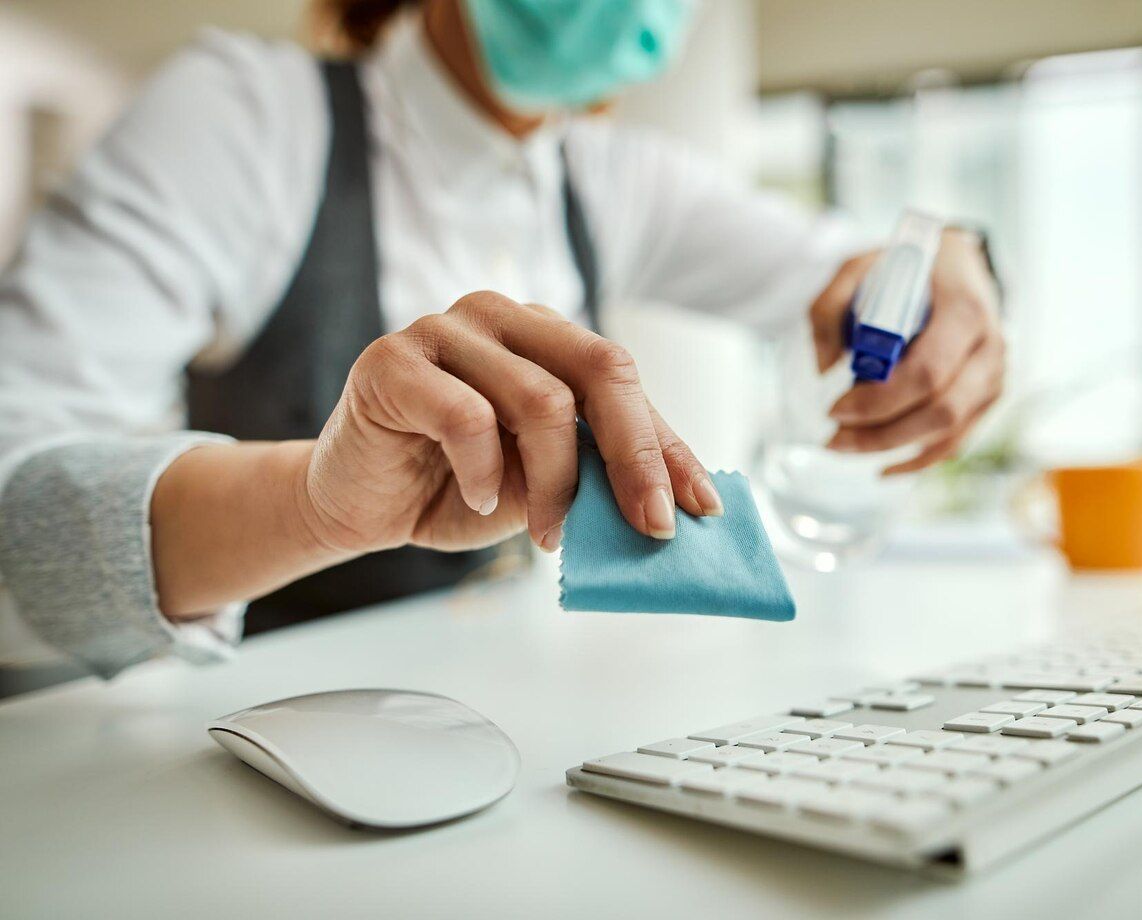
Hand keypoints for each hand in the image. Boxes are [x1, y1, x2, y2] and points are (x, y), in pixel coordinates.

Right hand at [302, 290, 720, 555]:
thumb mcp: (547, 486)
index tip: (702, 507)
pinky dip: (485, 472)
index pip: (624, 380)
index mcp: (545, 337)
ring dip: (557, 485)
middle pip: (600, 368)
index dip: (667, 446)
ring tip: (549, 533)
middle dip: (636, 457)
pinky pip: (467, 417)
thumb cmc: (459, 486)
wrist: (361, 504)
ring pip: (541, 401)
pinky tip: (480, 498)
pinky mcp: (393, 361)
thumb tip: (679, 506)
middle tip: (650, 525)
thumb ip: (598, 475)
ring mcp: (445, 330)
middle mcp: (502, 318)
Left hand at [809, 228, 1003, 473]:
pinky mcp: (987, 397)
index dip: (880, 400)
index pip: (928, 372)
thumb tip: (823, 368)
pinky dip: (921, 460)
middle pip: (941, 410)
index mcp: (965, 310)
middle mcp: (990, 348)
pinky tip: (885, 468)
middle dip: (882, 434)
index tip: (835, 409)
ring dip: (894, 448)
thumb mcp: (859, 267)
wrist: (958, 264)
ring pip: (949, 432)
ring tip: (846, 447)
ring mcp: (994, 376)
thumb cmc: (906, 268)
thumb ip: (830, 307)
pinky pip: (957, 440)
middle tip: (833, 439)